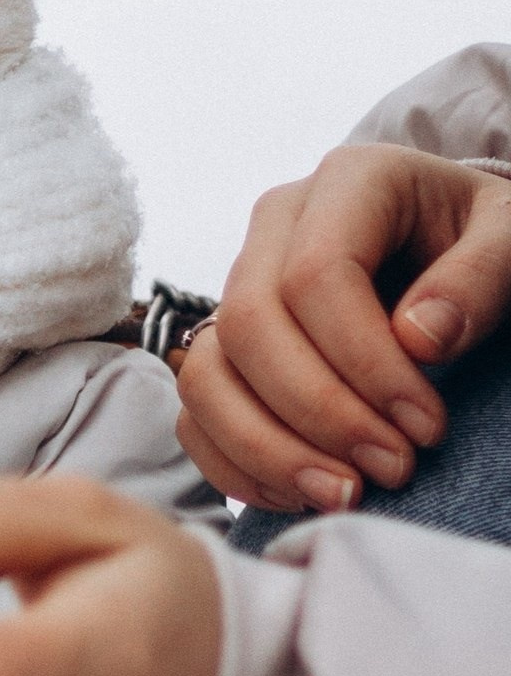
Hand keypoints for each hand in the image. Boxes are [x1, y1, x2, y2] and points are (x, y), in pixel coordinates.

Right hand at [179, 143, 510, 510]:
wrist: (456, 247)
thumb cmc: (484, 243)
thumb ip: (481, 277)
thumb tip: (419, 340)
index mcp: (347, 182)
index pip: (315, 274)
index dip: (365, 363)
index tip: (428, 427)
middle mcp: (273, 228)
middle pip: (249, 325)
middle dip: (317, 411)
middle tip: (393, 469)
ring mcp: (237, 284)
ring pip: (205, 372)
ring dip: (267, 447)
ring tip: (344, 494)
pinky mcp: (224, 342)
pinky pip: (194, 410)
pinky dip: (234, 461)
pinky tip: (299, 492)